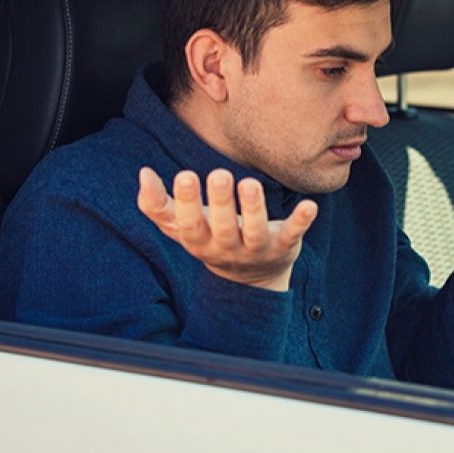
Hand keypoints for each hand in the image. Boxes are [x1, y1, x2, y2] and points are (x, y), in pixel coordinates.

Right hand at [136, 167, 317, 291]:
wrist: (251, 278)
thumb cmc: (211, 238)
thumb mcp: (182, 228)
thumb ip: (158, 206)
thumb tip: (143, 174)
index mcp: (200, 242)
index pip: (190, 226)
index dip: (186, 204)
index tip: (184, 175)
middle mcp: (228, 248)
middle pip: (223, 228)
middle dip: (220, 203)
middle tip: (219, 174)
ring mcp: (257, 249)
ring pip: (255, 232)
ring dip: (254, 209)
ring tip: (250, 183)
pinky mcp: (284, 246)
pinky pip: (293, 234)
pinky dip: (301, 221)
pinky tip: (310, 206)